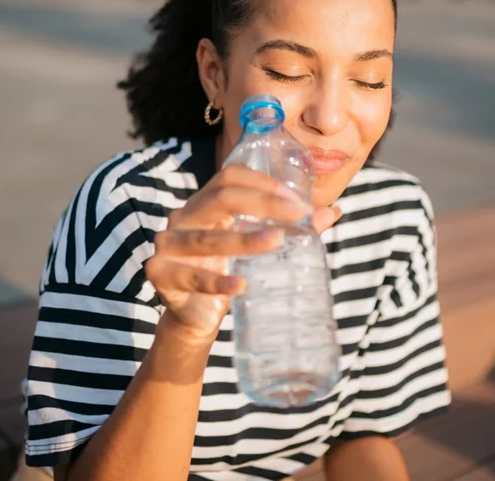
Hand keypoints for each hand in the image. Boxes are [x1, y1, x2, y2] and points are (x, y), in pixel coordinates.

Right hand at [148, 166, 339, 343]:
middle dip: (261, 203)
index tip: (297, 202)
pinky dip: (219, 281)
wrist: (194, 317)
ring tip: (276, 242)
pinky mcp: (160, 274)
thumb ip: (288, 229)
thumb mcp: (255, 248)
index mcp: (204, 204)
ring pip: (206, 238)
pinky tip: (242, 284)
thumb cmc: (225, 272)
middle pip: (220, 198)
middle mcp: (182, 218)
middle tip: (295, 215)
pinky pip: (193, 277)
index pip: (229, 177)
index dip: (263, 183)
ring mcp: (167, 245)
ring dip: (243, 239)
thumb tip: (334, 212)